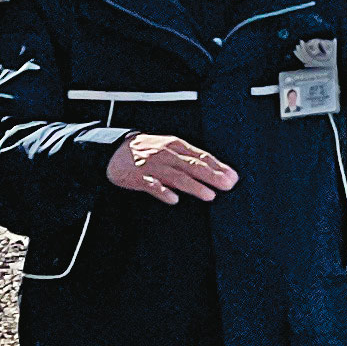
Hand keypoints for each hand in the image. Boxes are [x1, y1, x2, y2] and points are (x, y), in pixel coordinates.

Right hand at [105, 133, 236, 204]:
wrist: (113, 150)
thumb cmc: (148, 150)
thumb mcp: (170, 148)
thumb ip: (192, 159)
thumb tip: (218, 171)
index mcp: (177, 146)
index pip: (201, 156)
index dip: (218, 167)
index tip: (232, 177)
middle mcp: (166, 154)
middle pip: (193, 166)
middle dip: (212, 176)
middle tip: (227, 185)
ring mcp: (152, 166)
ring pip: (176, 176)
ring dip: (194, 186)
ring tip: (209, 195)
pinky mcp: (138, 177)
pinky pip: (152, 185)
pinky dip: (163, 191)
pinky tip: (174, 199)